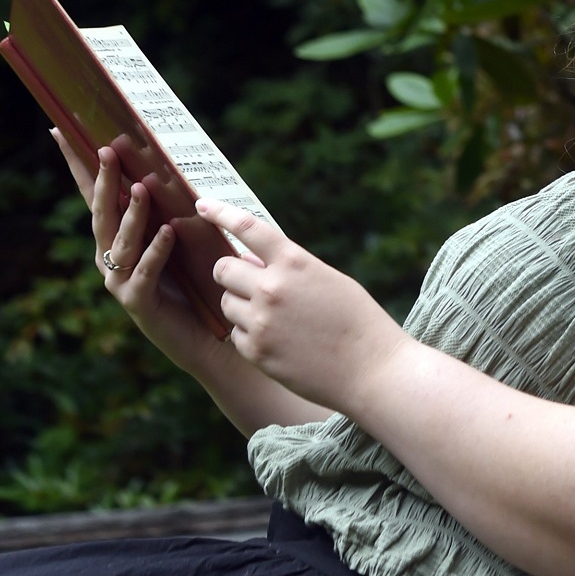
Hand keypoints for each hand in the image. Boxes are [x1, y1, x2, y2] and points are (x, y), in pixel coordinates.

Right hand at [52, 129, 221, 366]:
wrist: (211, 337)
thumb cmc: (199, 284)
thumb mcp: (184, 240)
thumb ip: (171, 209)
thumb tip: (172, 165)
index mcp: (115, 240)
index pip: (94, 196)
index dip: (79, 166)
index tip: (61, 131)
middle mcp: (110, 259)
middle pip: (103, 214)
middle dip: (103, 181)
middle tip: (108, 150)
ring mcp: (121, 283)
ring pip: (122, 242)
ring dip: (133, 214)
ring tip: (143, 188)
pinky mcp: (139, 305)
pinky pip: (145, 273)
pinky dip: (156, 252)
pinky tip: (168, 232)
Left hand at [198, 197, 410, 414]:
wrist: (372, 371)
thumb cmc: (358, 322)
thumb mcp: (329, 280)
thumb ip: (290, 269)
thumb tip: (250, 262)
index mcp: (295, 263)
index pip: (247, 227)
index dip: (220, 212)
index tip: (202, 204)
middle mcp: (272, 289)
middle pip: (222, 270)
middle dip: (232, 275)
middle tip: (250, 284)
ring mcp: (262, 322)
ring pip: (226, 303)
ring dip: (242, 307)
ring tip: (276, 320)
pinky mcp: (256, 352)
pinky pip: (236, 335)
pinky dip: (251, 336)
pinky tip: (281, 343)